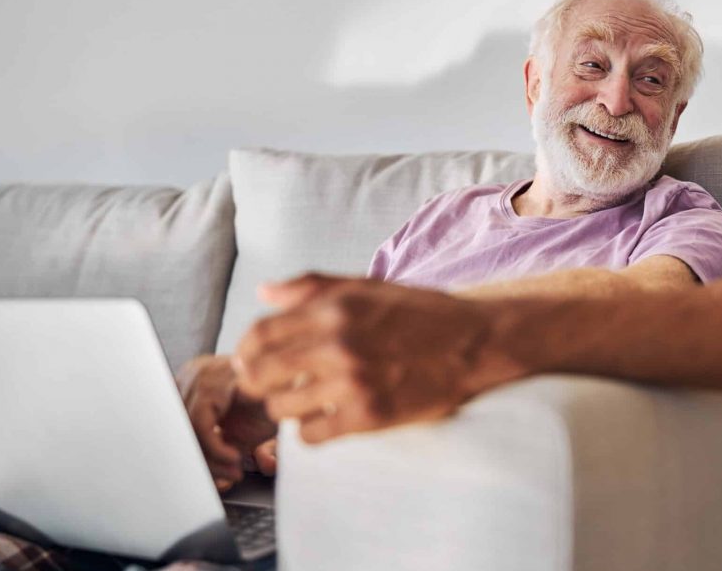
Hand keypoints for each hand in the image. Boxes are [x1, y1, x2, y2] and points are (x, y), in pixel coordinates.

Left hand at [179, 355, 277, 489]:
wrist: (309, 391)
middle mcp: (196, 372)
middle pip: (176, 426)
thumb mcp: (245, 437)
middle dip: (202, 461)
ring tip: (232, 469)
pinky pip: (200, 424)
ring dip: (210, 458)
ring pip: (185, 428)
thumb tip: (217, 481)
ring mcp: (204, 373)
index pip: (174, 423)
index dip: (192, 455)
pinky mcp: (217, 380)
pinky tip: (234, 456)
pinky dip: (214, 448)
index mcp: (197, 381)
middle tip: (224, 478)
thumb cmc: (279, 407)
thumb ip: (222, 455)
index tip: (214, 478)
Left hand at [233, 273, 525, 443]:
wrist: (475, 343)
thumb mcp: (368, 287)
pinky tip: (325, 420)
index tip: (251, 361)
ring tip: (303, 402)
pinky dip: (311, 431)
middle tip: (269, 386)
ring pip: (282, 408)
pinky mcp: (369, 416)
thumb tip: (264, 292)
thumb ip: (312, 287)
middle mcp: (338, 344)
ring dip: (286, 408)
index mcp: (334, 309)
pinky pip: (312, 435)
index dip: (245, 351)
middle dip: (257, 383)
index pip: (260, 334)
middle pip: (261, 374)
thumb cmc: (423, 314)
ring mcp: (353, 383)